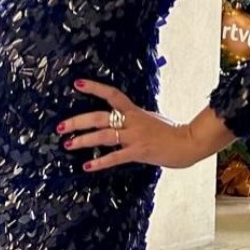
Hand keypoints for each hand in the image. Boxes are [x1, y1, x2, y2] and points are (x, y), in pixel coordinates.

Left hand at [57, 79, 201, 173]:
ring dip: (83, 140)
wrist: (188, 143)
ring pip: (103, 136)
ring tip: (68, 144)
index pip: (112, 94)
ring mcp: (135, 136)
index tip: (77, 84)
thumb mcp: (151, 118)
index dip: (94, 88)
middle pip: (100, 117)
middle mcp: (132, 121)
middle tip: (61, 127)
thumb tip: (121, 119)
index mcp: (134, 111)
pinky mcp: (139, 152)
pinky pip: (115, 157)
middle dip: (78, 122)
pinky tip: (87, 166)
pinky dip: (100, 162)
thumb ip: (134, 119)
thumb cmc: (172, 132)